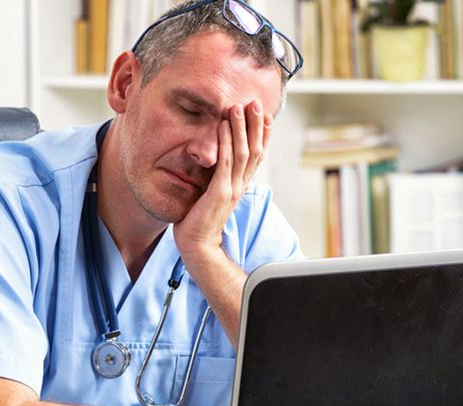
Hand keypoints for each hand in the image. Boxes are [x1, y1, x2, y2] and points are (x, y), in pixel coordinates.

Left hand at [173, 100, 272, 261]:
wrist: (199, 246)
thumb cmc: (200, 221)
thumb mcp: (213, 194)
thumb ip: (218, 179)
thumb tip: (215, 162)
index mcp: (240, 184)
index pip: (256, 155)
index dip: (262, 134)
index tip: (264, 115)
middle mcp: (240, 184)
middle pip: (254, 150)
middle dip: (255, 125)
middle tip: (255, 102)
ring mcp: (232, 188)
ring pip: (242, 152)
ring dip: (241, 128)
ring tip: (238, 107)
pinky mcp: (219, 192)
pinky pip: (224, 162)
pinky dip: (225, 142)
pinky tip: (223, 126)